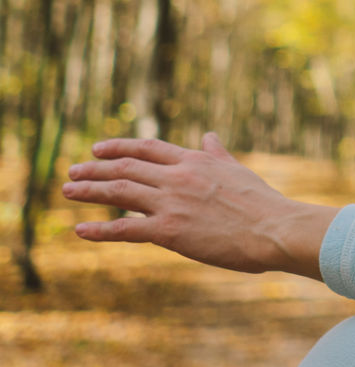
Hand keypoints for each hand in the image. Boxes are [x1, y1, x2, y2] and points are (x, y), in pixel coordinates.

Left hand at [62, 133, 337, 278]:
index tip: (98, 149)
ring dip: (90, 191)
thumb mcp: (238, 171)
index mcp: (195, 161)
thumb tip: (210, 136)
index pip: (148, 148)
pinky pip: (125, 229)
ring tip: (68, 191)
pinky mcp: (169, 231)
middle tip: (73, 171)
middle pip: (125, 167)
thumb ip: (218, 154)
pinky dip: (99, 230)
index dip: (119, 147)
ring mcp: (171, 203)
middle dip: (95, 169)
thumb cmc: (263, 203)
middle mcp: (178, 177)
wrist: (274, 228)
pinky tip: (80, 231)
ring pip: (119, 192)